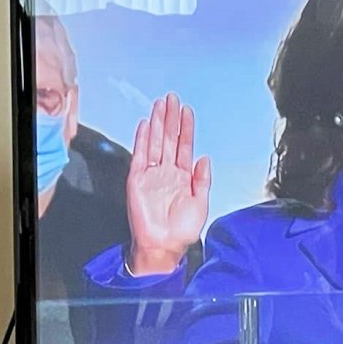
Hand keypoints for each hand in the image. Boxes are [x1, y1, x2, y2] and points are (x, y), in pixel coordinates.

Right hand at [126, 93, 210, 276]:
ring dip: (157, 123)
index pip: (184, 146)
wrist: (164, 245)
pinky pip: (140, 155)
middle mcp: (167, 172)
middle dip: (171, 118)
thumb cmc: (182, 230)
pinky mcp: (137, 179)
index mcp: (183, 177)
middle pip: (168, 139)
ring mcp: (151, 174)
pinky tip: (145, 125)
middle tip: (172, 98)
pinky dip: (142, 139)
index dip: (186, 128)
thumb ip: (202, 180)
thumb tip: (204, 158)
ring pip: (154, 142)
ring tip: (160, 105)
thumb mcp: (201, 203)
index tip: (187, 110)